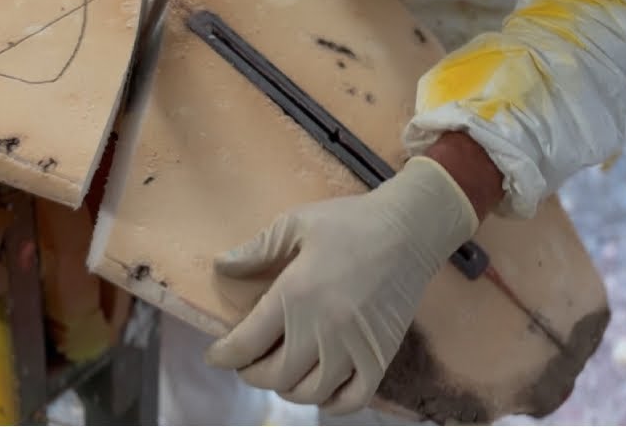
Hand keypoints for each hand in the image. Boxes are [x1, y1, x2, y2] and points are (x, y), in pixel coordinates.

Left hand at [204, 156, 478, 413]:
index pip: (246, 344)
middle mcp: (322, 329)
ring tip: (282, 372)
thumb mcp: (296, 223)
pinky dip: (332, 403)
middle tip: (248, 362)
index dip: (223, 356)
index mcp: (296, 295)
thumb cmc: (349, 221)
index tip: (215, 355)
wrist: (410, 228)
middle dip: (252, 374)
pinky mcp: (381, 355)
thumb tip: (221, 266)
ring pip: (310, 392)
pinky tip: (321, 388)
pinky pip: (353, 398)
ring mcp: (354, 347)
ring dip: (288, 388)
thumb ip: (256, 248)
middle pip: (275, 376)